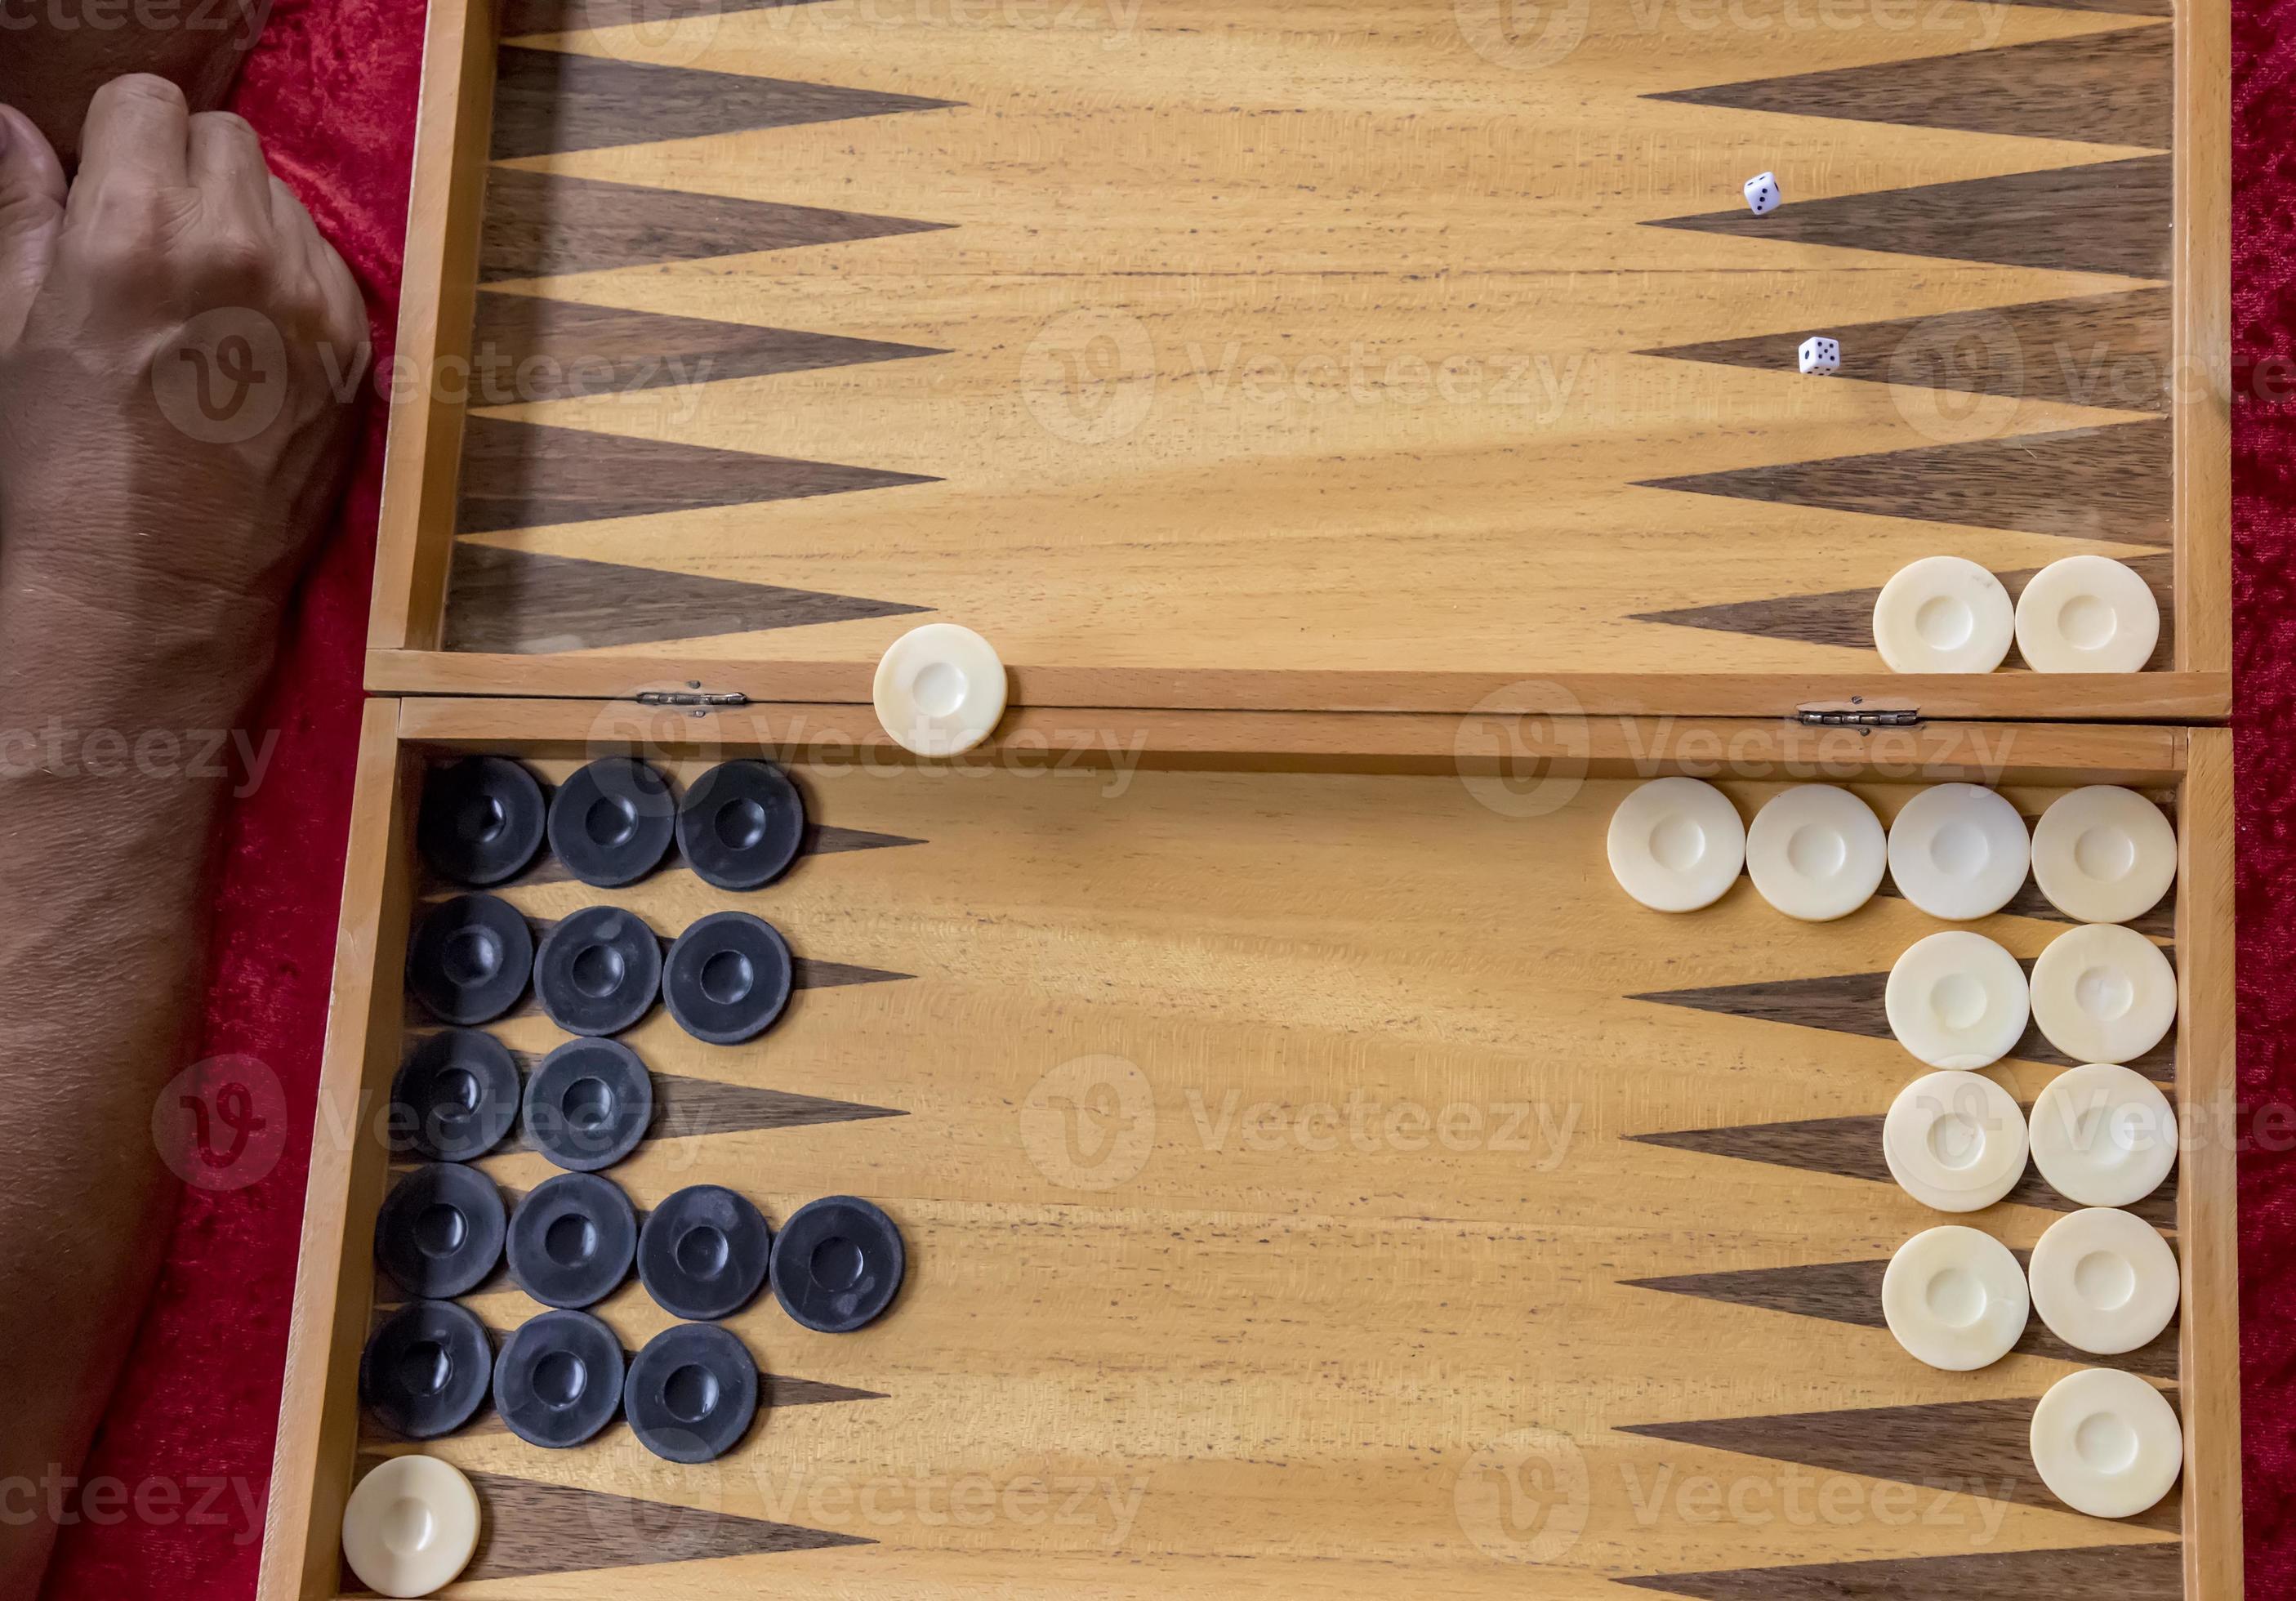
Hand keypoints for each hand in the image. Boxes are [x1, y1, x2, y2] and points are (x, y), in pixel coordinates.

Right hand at [0, 76, 367, 701]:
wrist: (152, 589)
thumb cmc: (63, 469)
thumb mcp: (12, 327)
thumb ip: (25, 210)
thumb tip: (16, 125)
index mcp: (140, 228)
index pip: (152, 101)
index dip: (121, 135)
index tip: (106, 178)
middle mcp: (240, 251)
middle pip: (226, 139)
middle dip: (184, 169)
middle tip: (148, 240)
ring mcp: (311, 304)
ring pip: (284, 199)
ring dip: (243, 220)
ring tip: (197, 297)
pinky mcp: (355, 354)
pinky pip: (328, 266)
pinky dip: (291, 276)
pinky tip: (245, 334)